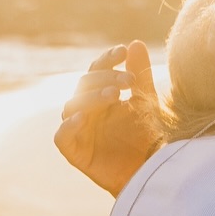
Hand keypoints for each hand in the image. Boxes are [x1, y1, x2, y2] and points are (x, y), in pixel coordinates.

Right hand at [54, 42, 165, 196]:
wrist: (152, 172)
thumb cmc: (147, 137)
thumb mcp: (146, 103)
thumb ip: (140, 75)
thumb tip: (135, 43)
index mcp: (101, 94)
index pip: (97, 70)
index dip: (106, 59)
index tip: (123, 51)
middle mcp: (87, 110)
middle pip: (83, 85)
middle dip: (105, 79)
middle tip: (128, 81)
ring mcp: (79, 130)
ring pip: (72, 106)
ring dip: (91, 97)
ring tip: (115, 95)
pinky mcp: (75, 152)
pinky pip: (62, 137)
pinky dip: (69, 126)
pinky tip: (84, 118)